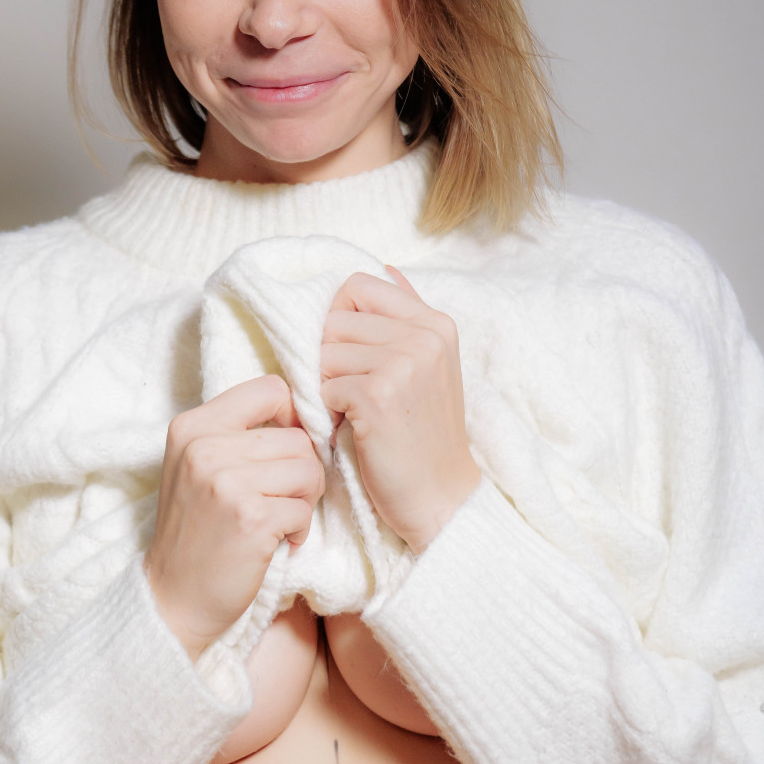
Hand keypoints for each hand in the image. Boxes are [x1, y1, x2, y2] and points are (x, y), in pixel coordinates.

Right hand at [144, 375, 324, 661]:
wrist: (173, 599)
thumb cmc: (196, 531)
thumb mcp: (200, 467)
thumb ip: (240, 434)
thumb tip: (306, 413)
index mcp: (192, 426)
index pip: (270, 388)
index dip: (292, 416)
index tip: (285, 449)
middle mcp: (205, 447)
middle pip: (298, 436)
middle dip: (302, 471)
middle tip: (280, 500)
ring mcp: (226, 482)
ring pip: (308, 469)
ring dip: (304, 501)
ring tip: (278, 520)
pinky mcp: (251, 518)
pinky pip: (304, 508)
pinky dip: (299, 529)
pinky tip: (276, 542)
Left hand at [320, 266, 480, 553]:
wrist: (440, 496)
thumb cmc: (424, 432)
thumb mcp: (428, 364)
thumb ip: (407, 312)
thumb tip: (386, 266)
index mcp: (435, 322)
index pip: (357, 285)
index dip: (338, 317)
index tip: (348, 352)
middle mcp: (424, 336)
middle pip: (334, 319)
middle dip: (330, 357)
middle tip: (351, 392)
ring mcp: (403, 363)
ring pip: (324, 352)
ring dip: (327, 385)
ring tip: (353, 411)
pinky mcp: (378, 395)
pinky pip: (322, 386)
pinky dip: (327, 411)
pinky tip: (352, 428)